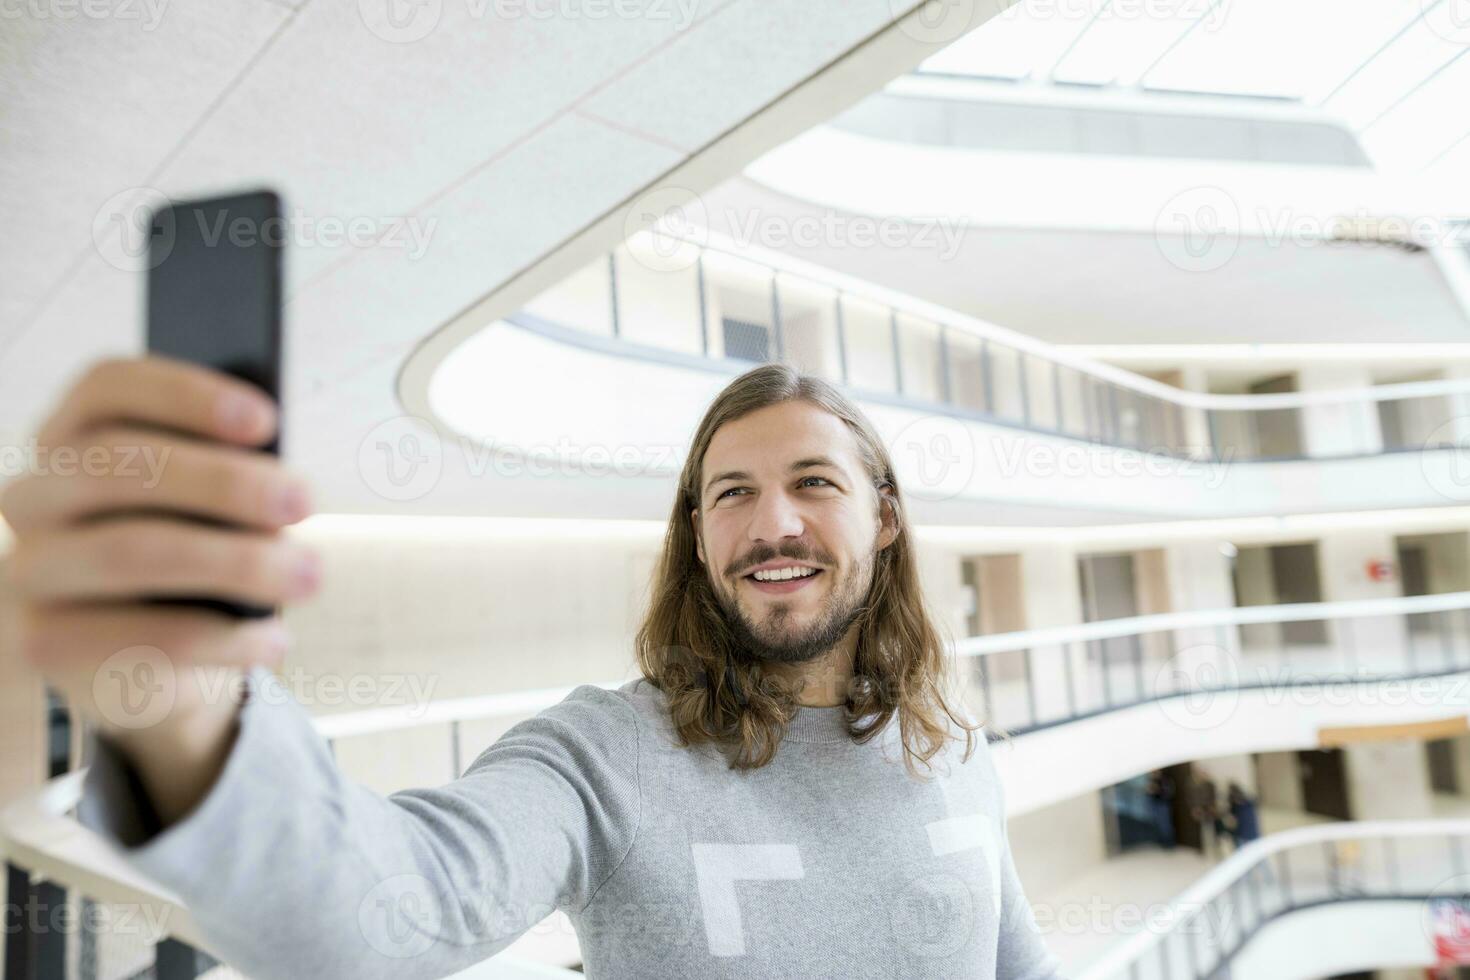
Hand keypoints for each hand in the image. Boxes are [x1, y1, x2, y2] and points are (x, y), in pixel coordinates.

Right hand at [1, 356, 319, 819]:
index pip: (107, 388)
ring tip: (307, 575)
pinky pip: (139, 636)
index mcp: (72, 438)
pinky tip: (274, 639)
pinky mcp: (43, 643)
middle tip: (302, 501)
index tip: (266, 419)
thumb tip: (277, 483)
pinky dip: (224, 638)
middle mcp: (34, 497)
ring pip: (127, 550)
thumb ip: (225, 477)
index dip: (186, 394)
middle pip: (117, 464)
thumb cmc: (190, 553)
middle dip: (224, 481)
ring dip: (235, 561)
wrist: (144, 656)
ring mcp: (29, 570)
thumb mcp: (208, 507)